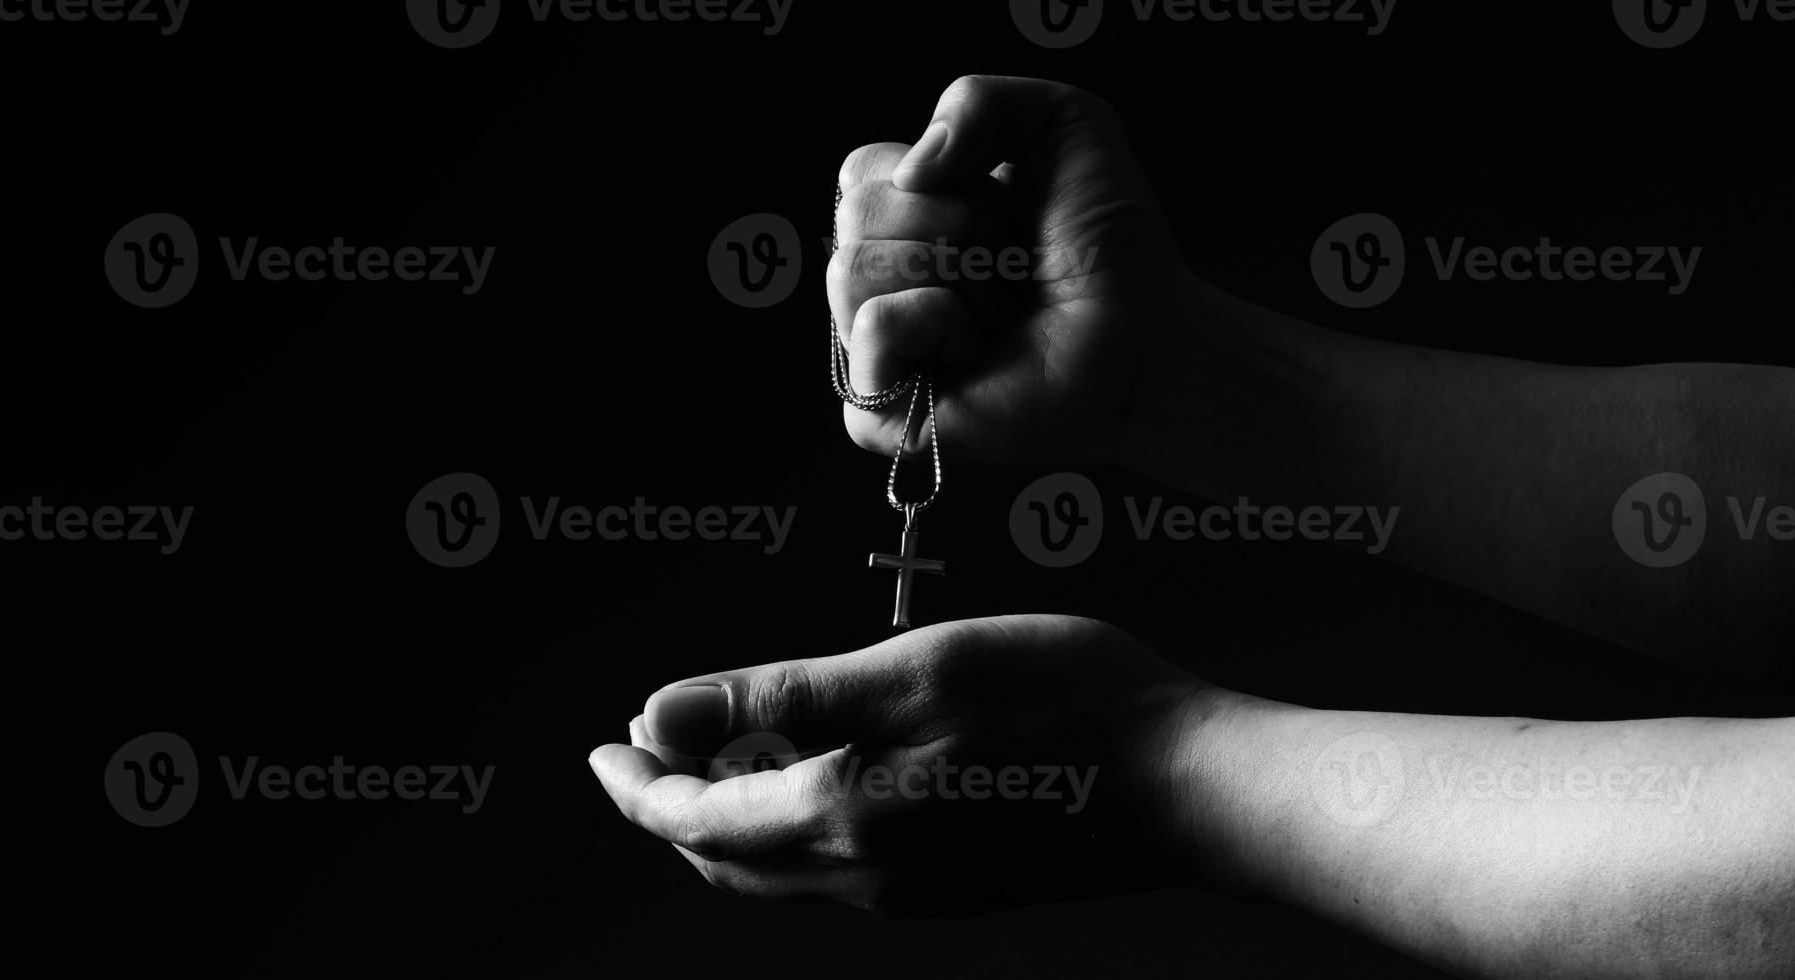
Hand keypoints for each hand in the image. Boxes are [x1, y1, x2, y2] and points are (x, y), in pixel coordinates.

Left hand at [587, 614, 1214, 915]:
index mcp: (840, 817)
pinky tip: (819, 779)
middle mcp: (863, 875)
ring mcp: (910, 894)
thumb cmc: (1068, 705)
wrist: (1194, 793)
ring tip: (721, 754)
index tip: (601, 746)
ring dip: (731, 817)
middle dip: (671, 805)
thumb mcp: (913, 669)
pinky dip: (793, 828)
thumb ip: (778, 697)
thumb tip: (657, 717)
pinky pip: (836, 873)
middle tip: (643, 750)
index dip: (635, 783)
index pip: (691, 819)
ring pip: (780, 869)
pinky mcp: (951, 892)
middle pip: (725, 856)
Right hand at [830, 75, 1191, 461]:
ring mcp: (876, 352)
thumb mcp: (1060, 122)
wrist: (1148, 330)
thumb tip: (911, 172)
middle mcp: (880, 284)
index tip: (1002, 208)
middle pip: (857, 213)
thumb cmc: (1108, 240)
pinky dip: (937, 321)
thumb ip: (973, 99)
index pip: (859, 171)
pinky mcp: (880, 412)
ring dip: (955, 275)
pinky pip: (873, 328)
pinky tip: (978, 349)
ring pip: (854, 268)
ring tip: (1001, 309)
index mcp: (902, 222)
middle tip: (1011, 265)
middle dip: (958, 223)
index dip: (939, 176)